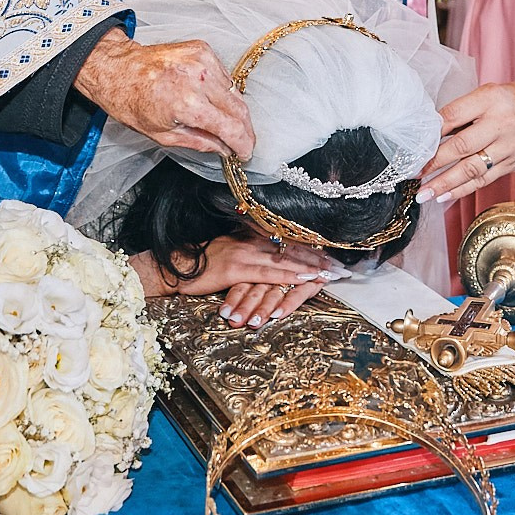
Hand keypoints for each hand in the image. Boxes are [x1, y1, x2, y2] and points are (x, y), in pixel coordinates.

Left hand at [76, 31, 254, 157]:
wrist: (118, 68)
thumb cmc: (132, 101)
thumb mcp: (163, 135)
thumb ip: (200, 142)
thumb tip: (224, 149)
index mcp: (187, 103)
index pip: (231, 128)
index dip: (243, 144)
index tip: (245, 152)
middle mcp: (198, 78)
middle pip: (239, 109)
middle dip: (244, 129)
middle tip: (241, 142)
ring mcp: (202, 60)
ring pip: (234, 91)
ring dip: (234, 109)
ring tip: (223, 121)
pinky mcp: (202, 48)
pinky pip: (224, 75)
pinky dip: (223, 89)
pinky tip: (211, 97)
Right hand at [178, 237, 344, 326]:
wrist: (174, 269)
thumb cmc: (200, 265)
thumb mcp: (228, 255)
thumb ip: (249, 254)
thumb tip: (268, 259)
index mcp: (248, 236)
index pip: (285, 239)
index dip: (309, 246)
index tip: (330, 252)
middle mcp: (249, 240)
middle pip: (291, 246)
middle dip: (318, 256)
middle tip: (340, 264)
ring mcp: (243, 253)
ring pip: (285, 258)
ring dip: (312, 266)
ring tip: (331, 272)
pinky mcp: (236, 268)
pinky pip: (269, 272)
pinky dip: (291, 274)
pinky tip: (307, 277)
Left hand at [418, 82, 514, 206]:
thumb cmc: (507, 101)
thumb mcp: (484, 95)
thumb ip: (459, 111)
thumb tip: (429, 131)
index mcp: (489, 101)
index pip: (454, 115)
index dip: (432, 130)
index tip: (415, 145)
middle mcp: (500, 125)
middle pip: (463, 146)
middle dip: (435, 162)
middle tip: (415, 173)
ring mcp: (508, 148)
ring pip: (472, 169)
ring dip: (446, 183)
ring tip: (425, 193)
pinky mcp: (511, 164)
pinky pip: (484, 180)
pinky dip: (462, 190)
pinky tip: (445, 196)